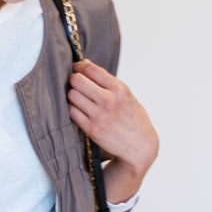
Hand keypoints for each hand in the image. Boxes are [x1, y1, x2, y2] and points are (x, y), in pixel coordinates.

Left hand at [69, 60, 157, 198]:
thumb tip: (86, 64)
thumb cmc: (134, 120)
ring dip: (72, 96)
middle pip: (77, 80)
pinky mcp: (91, 129)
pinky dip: (73, 109)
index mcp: (119, 89)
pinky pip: (72, 112)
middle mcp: (109, 100)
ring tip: (79, 100)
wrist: (140, 147)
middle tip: (77, 85)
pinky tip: (80, 111)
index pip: (90, 69)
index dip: (79, 66)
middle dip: (74, 80)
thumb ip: (108, 81)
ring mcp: (99, 115)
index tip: (77, 69)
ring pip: (72, 95)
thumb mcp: (127, 96)